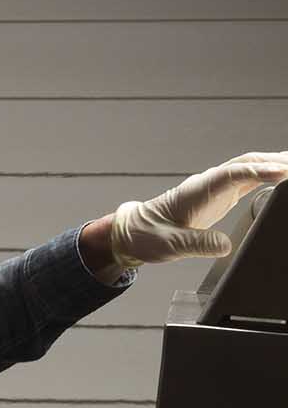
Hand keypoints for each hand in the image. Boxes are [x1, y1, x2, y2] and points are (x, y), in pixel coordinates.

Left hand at [110, 151, 287, 267]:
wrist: (134, 232)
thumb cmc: (147, 237)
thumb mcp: (169, 245)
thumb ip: (197, 244)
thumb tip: (225, 246)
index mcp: (197, 191)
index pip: (233, 174)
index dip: (258, 172)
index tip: (281, 173)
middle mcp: (208, 183)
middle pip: (247, 163)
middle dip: (275, 162)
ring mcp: (215, 188)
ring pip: (249, 168)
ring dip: (274, 164)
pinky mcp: (219, 197)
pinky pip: (247, 180)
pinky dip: (266, 175)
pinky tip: (282, 175)